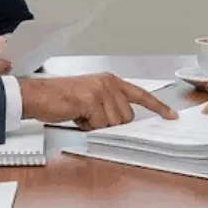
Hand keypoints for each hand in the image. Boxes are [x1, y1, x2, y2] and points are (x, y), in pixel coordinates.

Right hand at [18, 73, 177, 129]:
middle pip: (126, 117)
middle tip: (89, 116)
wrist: (37, 95)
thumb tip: (122, 122)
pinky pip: (99, 125)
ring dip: (97, 126)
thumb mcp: (90, 97)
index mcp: (110, 80)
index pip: (141, 94)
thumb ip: (109, 105)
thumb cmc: (60, 98)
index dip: (158, 107)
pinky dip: (87, 127)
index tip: (171, 116)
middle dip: (110, 124)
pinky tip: (76, 116)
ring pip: (114, 123)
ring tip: (81, 114)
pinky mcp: (91, 100)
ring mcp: (100, 91)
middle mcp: (108, 83)